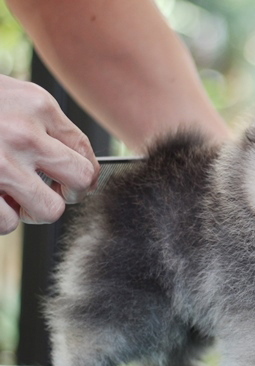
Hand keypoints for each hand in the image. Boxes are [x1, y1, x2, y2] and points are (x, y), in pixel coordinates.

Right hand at [0, 74, 99, 234]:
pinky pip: (7, 223)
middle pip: (80, 183)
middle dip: (68, 193)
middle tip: (50, 192)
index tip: (71, 181)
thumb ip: (39, 122)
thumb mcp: (7, 94)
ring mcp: (0, 164)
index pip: (86, 152)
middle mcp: (26, 134)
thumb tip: (68, 160)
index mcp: (39, 107)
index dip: (82, 174)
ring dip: (31, 210)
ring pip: (48, 211)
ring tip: (11, 197)